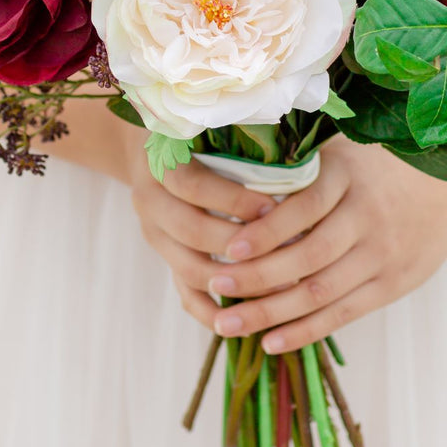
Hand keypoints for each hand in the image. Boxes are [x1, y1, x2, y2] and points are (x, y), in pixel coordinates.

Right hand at [125, 127, 277, 330]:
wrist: (151, 150)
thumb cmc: (198, 134)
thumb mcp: (210, 129)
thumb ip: (239, 145)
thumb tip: (296, 162)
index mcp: (161, 164)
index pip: (191, 185)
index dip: (232, 199)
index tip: (271, 207)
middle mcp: (150, 202)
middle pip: (191, 232)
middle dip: (240, 247)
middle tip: (287, 253)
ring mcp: (157, 236)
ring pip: (190, 270)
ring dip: (236, 282)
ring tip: (281, 286)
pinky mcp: (167, 261)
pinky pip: (185, 295)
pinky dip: (215, 312)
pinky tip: (248, 317)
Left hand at [205, 136, 446, 353]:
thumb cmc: (382, 165)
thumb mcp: (345, 153)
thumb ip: (302, 172)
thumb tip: (236, 195)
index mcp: (350, 177)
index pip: (304, 207)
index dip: (265, 231)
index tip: (227, 247)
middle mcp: (368, 217)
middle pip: (307, 256)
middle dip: (257, 276)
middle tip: (214, 285)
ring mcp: (383, 254)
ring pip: (321, 291)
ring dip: (271, 312)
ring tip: (227, 323)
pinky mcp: (393, 284)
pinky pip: (343, 313)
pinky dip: (305, 330)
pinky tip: (270, 341)